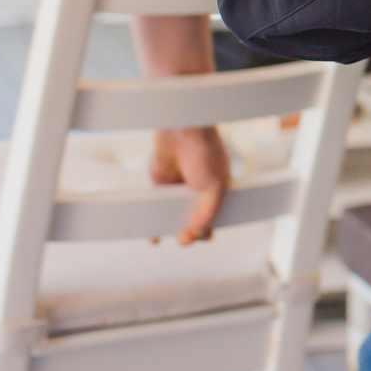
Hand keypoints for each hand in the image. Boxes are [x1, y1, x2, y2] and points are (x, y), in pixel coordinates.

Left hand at [149, 125, 230, 243]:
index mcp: (216, 193)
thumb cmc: (204, 153)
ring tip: (169, 237)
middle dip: (191, 235)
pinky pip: (157, 209)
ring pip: (175, 218)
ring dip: (172, 231)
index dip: (208, 231)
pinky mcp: (161, 187)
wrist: (181, 133)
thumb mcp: (215, 186)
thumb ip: (208, 212)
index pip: (214, 219)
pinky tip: (154, 236)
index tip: (202, 236)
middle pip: (194, 223)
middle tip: (185, 237)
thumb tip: (198, 232)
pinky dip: (155, 222)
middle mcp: (198, 194)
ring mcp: (179, 191)